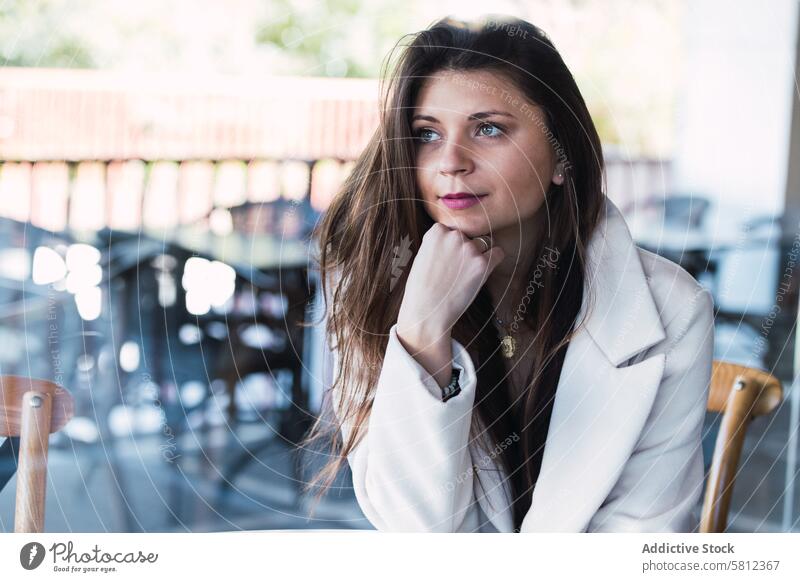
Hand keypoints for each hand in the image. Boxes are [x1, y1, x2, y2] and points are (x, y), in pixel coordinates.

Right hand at [397, 223, 505, 337]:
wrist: (427, 313)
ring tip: (465, 275)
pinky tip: (483, 272)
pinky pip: (498, 253)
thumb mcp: (423, 256)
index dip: (451, 245)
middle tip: (456, 270)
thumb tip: (459, 240)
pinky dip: (494, 260)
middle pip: (468, 236)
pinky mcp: (483, 264)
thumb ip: (439, 244)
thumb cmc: (421, 289)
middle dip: (465, 249)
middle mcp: (454, 236)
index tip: (445, 258)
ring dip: (479, 255)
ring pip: (483, 244)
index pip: (452, 229)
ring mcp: (469, 249)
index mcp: (436, 232)